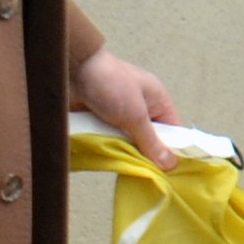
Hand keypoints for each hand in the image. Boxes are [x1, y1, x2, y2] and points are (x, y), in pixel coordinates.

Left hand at [73, 43, 179, 169]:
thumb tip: (169, 164)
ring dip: (124, 152)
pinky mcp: (101, 120)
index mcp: (157, 100)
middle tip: (145, 177)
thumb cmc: (109, 83)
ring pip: (128, 142)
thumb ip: (151, 141)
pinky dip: (108, 148)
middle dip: (145, 156)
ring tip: (125, 171)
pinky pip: (110, 140)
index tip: (169, 173)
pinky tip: (107, 160)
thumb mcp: (135, 115)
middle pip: (149, 140)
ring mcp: (119, 115)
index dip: (172, 151)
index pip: (172, 131)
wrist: (70, 67)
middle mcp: (141, 108)